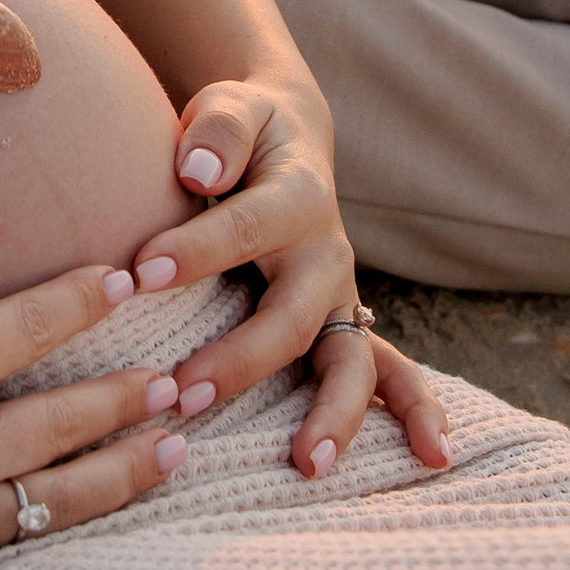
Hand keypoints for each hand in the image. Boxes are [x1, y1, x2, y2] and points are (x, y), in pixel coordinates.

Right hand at [0, 208, 189, 569]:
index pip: (38, 323)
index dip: (90, 297)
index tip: (128, 278)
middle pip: (74, 415)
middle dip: (135, 390)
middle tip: (184, 375)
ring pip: (65, 496)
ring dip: (128, 468)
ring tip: (172, 450)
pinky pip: (12, 552)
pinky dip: (61, 527)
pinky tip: (83, 513)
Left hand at [117, 79, 447, 478]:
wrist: (287, 138)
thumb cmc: (244, 129)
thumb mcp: (230, 105)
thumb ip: (217, 129)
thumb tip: (198, 170)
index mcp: (296, 196)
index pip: (245, 228)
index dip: (194, 250)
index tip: (138, 272)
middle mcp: (327, 255)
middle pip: (292, 317)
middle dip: (240, 359)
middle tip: (181, 391)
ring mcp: (340, 298)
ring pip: (352, 364)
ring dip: (333, 415)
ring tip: (306, 464)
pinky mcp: (342, 326)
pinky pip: (387, 375)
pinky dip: (415, 415)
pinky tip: (431, 457)